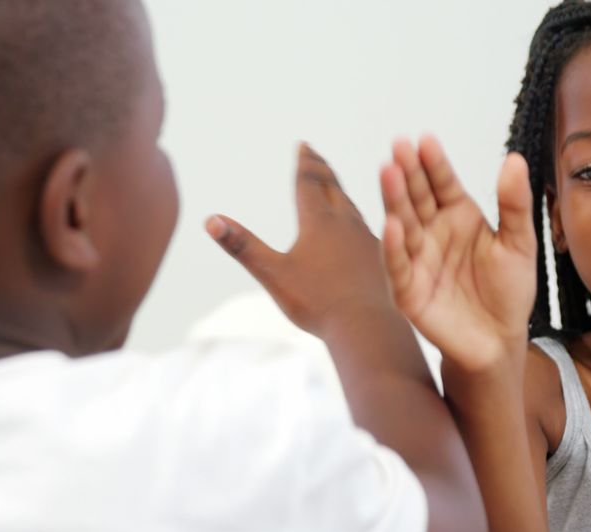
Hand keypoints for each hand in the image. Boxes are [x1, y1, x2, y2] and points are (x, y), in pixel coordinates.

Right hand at [207, 143, 391, 336]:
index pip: (309, 183)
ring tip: (334, 189)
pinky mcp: (380, 260)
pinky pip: (369, 231)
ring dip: (340, 194)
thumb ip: (242, 246)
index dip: (305, 163)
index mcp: (318, 222)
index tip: (304, 145)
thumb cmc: (317, 302)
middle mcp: (346, 224)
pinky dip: (358, 222)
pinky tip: (359, 234)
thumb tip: (210, 220)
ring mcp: (367, 241)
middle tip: (315, 155)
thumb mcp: (273, 274)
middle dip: (322, 171)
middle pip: (333, 188)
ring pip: (352, 209)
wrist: (367, 327)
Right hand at [381, 135, 536, 371]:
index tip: (425, 140)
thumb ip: (514, 204)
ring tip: (388, 173)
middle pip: (417, 197)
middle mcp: (432, 233)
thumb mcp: (519, 243)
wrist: (501, 340)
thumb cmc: (509, 291)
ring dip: (394, 200)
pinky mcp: (408, 291)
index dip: (433, 163)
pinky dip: (393, 247)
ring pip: (403, 224)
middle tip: (399, 147)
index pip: (442, 183)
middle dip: (407, 173)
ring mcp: (417, 260)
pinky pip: (398, 266)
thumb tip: (514, 159)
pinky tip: (392, 225)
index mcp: (458, 216)